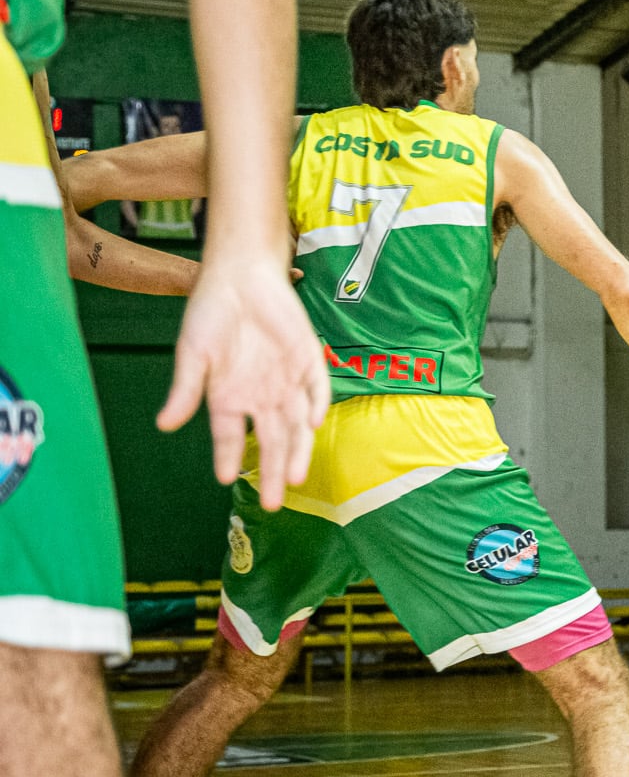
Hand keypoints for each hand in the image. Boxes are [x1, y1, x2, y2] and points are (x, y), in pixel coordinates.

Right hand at [159, 255, 328, 510]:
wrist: (240, 275)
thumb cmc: (211, 313)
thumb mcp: (192, 353)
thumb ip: (185, 390)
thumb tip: (164, 426)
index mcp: (229, 398)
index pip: (231, 436)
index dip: (229, 457)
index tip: (226, 479)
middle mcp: (260, 395)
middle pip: (270, 440)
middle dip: (273, 470)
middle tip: (274, 501)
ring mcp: (287, 380)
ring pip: (296, 423)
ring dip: (298, 449)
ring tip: (296, 477)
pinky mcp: (308, 360)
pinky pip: (316, 387)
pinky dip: (315, 404)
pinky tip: (312, 423)